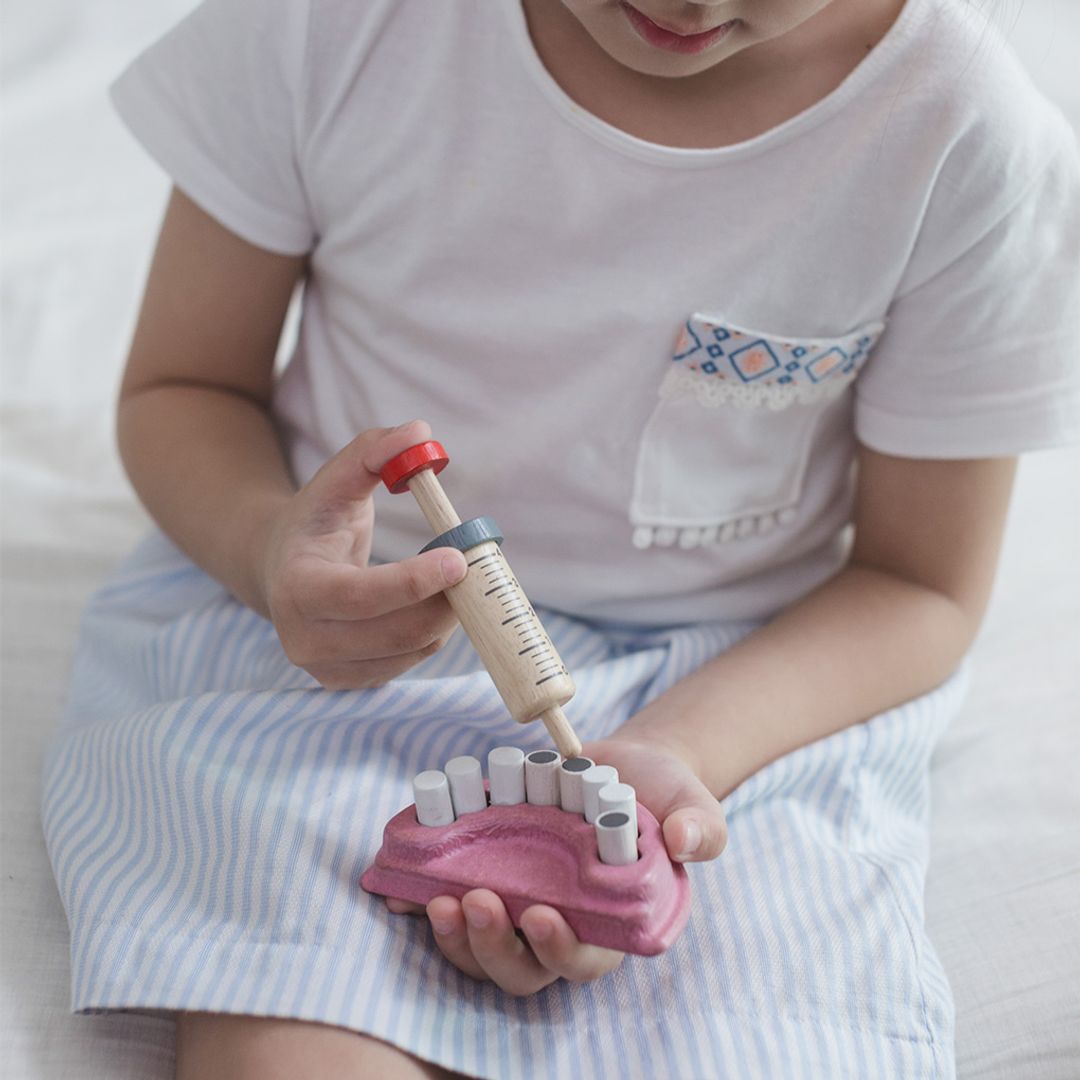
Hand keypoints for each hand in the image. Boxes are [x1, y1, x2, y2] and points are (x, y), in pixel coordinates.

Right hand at [259, 419, 467, 688]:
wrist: (278, 569)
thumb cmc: (317, 520)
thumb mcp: (338, 479)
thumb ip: (375, 450)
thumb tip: (421, 433)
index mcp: (297, 586)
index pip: (361, 596)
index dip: (414, 582)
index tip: (459, 559)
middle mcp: (304, 638)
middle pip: (397, 632)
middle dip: (447, 600)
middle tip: (473, 565)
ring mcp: (325, 669)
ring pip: (411, 650)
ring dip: (445, 615)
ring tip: (447, 577)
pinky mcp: (349, 682)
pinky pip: (410, 662)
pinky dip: (431, 633)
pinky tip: (426, 604)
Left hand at [386, 735, 724, 993]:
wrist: (620, 768)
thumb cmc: (661, 797)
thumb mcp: (692, 803)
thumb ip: (700, 826)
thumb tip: (687, 842)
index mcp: (610, 925)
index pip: (582, 961)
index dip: (558, 949)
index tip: (539, 916)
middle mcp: (559, 926)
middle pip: (519, 968)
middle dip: (491, 946)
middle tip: (475, 901)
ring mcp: (518, 906)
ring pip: (479, 948)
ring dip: (453, 933)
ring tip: (436, 896)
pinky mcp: (490, 878)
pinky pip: (450, 904)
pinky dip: (418, 903)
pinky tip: (398, 890)